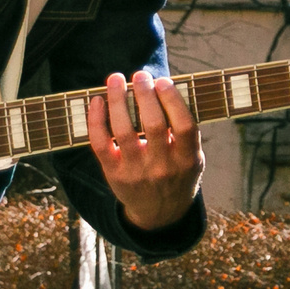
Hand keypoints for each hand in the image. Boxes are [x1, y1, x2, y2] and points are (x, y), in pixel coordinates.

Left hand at [87, 72, 203, 232]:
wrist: (160, 213)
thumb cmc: (178, 174)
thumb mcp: (193, 158)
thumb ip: (185, 132)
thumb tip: (166, 88)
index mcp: (188, 159)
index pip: (185, 126)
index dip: (174, 101)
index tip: (163, 81)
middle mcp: (163, 167)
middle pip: (154, 124)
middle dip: (145, 94)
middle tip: (140, 75)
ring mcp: (137, 171)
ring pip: (124, 131)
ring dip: (118, 100)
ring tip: (115, 79)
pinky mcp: (114, 174)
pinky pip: (100, 144)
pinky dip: (96, 120)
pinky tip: (97, 101)